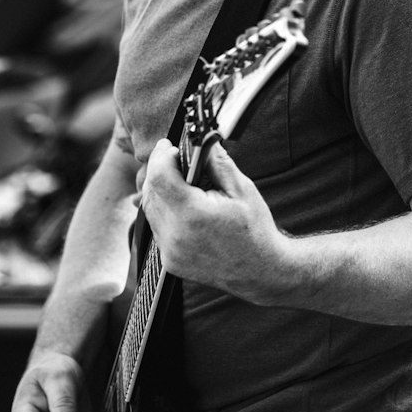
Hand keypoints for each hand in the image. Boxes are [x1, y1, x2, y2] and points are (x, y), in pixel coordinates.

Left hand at [142, 137, 294, 303]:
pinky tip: (183, 205)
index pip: (159, 176)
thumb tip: (202, 139)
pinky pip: (157, 228)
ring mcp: (171, 252)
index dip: (160, 156)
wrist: (262, 271)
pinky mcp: (170, 261)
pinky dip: (164, 211)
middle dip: (159, 170)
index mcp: (193, 215)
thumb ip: (217, 162)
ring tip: (181, 181)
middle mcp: (176, 236)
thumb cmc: (255, 230)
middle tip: (176, 159)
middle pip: (151, 191)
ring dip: (160, 190)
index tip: (168, 145)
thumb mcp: (241, 189)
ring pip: (150, 210)